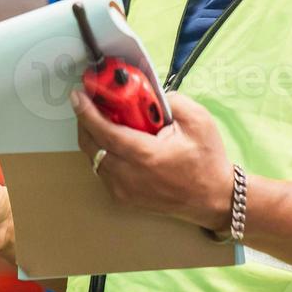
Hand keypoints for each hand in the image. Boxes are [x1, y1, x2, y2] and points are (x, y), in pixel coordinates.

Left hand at [72, 89, 234, 231]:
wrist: (214, 199)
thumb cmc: (207, 161)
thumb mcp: (199, 121)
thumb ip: (172, 100)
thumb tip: (149, 92)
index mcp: (146, 156)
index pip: (105, 132)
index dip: (86, 112)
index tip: (77, 95)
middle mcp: (129, 176)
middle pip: (91, 145)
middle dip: (85, 120)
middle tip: (89, 101)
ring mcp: (124, 190)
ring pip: (94, 158)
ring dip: (93, 136)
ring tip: (103, 118)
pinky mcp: (124, 198)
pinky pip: (102, 170)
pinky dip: (102, 151)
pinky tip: (114, 139)